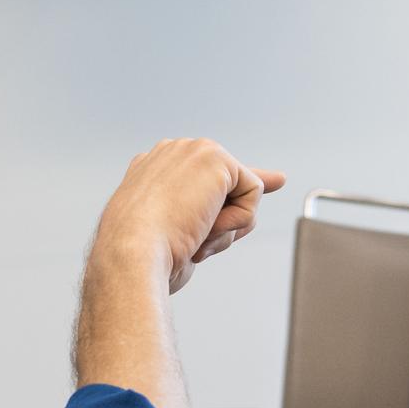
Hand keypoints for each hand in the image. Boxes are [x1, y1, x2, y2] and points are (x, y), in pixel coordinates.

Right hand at [91, 139, 285, 293]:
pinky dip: (238, 220)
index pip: (203, 175)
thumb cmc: (150, 255)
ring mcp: (191, 152)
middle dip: (224, 221)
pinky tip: (206, 225)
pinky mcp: (215, 157)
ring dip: (226, 226)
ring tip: (192, 235)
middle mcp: (170, 154)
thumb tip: (264, 194)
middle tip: (192, 242)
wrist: (133, 253)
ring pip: (240, 192)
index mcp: (150, 171)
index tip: (275, 180)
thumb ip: (216, 213)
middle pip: (227, 187)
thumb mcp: (181, 234)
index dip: (231, 189)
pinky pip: (252, 192)